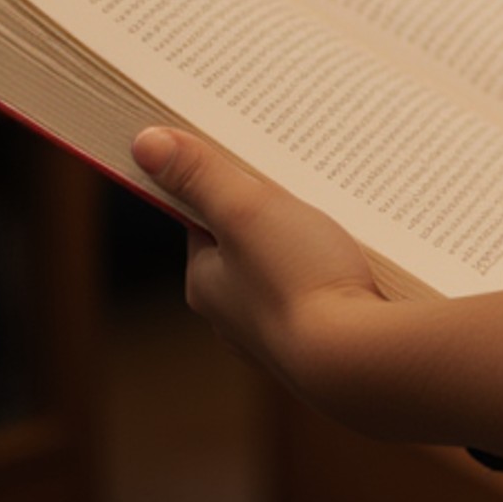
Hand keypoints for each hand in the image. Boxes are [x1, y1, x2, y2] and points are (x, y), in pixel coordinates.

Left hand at [132, 126, 395, 420]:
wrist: (358, 358)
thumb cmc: (297, 281)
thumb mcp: (245, 211)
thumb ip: (200, 176)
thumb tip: (143, 143)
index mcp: (206, 285)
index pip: (203, 220)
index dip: (222, 182)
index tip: (247, 151)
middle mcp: (234, 314)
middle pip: (247, 242)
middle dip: (271, 209)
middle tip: (301, 172)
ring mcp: (280, 330)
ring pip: (286, 266)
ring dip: (306, 237)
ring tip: (336, 206)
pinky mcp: (322, 338)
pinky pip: (322, 289)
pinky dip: (333, 267)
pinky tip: (358, 251)